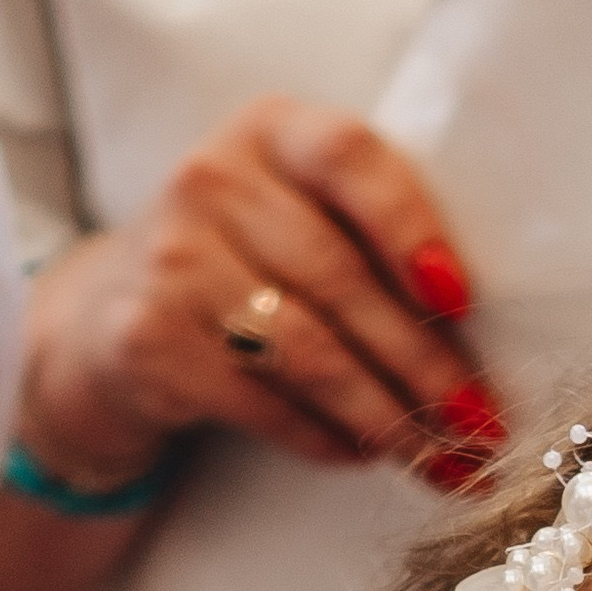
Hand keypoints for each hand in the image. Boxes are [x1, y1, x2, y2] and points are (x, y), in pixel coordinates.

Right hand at [15, 95, 504, 493]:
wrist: (111, 314)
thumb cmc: (246, 265)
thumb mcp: (299, 217)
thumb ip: (372, 243)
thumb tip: (479, 343)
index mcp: (273, 131)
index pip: (350, 157)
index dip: (410, 227)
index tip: (462, 301)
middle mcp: (213, 178)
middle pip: (340, 278)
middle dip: (424, 364)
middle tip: (480, 425)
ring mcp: (171, 257)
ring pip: (305, 350)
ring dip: (384, 416)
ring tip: (437, 459)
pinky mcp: (148, 337)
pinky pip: (260, 400)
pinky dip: (322, 437)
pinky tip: (361, 455)